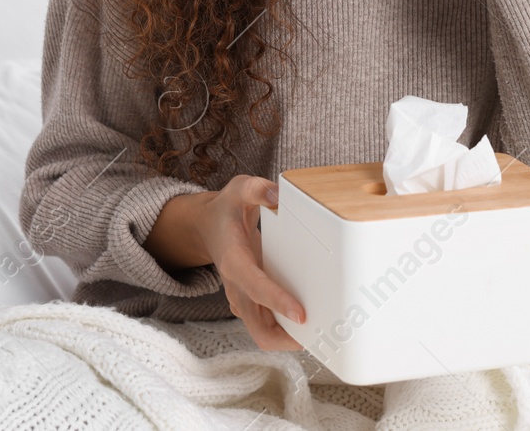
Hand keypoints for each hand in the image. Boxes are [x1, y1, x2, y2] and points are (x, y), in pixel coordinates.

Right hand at [192, 176, 305, 350]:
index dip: (277, 302)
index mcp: (233, 262)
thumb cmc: (226, 210)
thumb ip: (257, 190)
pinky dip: (286, 330)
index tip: (301, 314)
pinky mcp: (251, 302)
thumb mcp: (238, 190)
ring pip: (264, 333)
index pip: (255, 288)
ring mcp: (243, 298)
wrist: (207, 226)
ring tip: (322, 333)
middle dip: (285, 339)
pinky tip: (310, 324)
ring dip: (289, 339)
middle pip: (258, 329)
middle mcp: (237, 287)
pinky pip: (268, 325)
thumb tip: (277, 195)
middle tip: (319, 334)